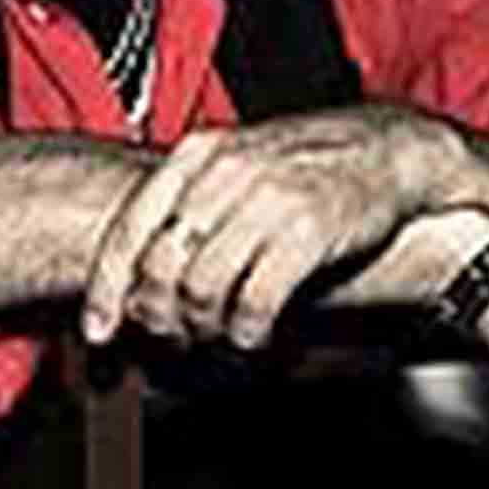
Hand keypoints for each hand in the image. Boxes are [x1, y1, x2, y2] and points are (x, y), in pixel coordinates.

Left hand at [78, 109, 445, 351]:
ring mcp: (268, 200)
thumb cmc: (306, 168)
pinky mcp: (309, 232)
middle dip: (158, 316)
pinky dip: (247, 330)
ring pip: (203, 287)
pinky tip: (254, 334)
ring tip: (218, 334)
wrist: (389, 152)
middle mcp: (227, 173)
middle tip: (172, 336)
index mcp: (198, 155)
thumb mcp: (237, 166)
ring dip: (204, 327)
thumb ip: (186, 208)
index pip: (130, 229)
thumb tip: (135, 277)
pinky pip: (256, 300)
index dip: (106, 290)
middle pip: (160, 266)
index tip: (100, 331)